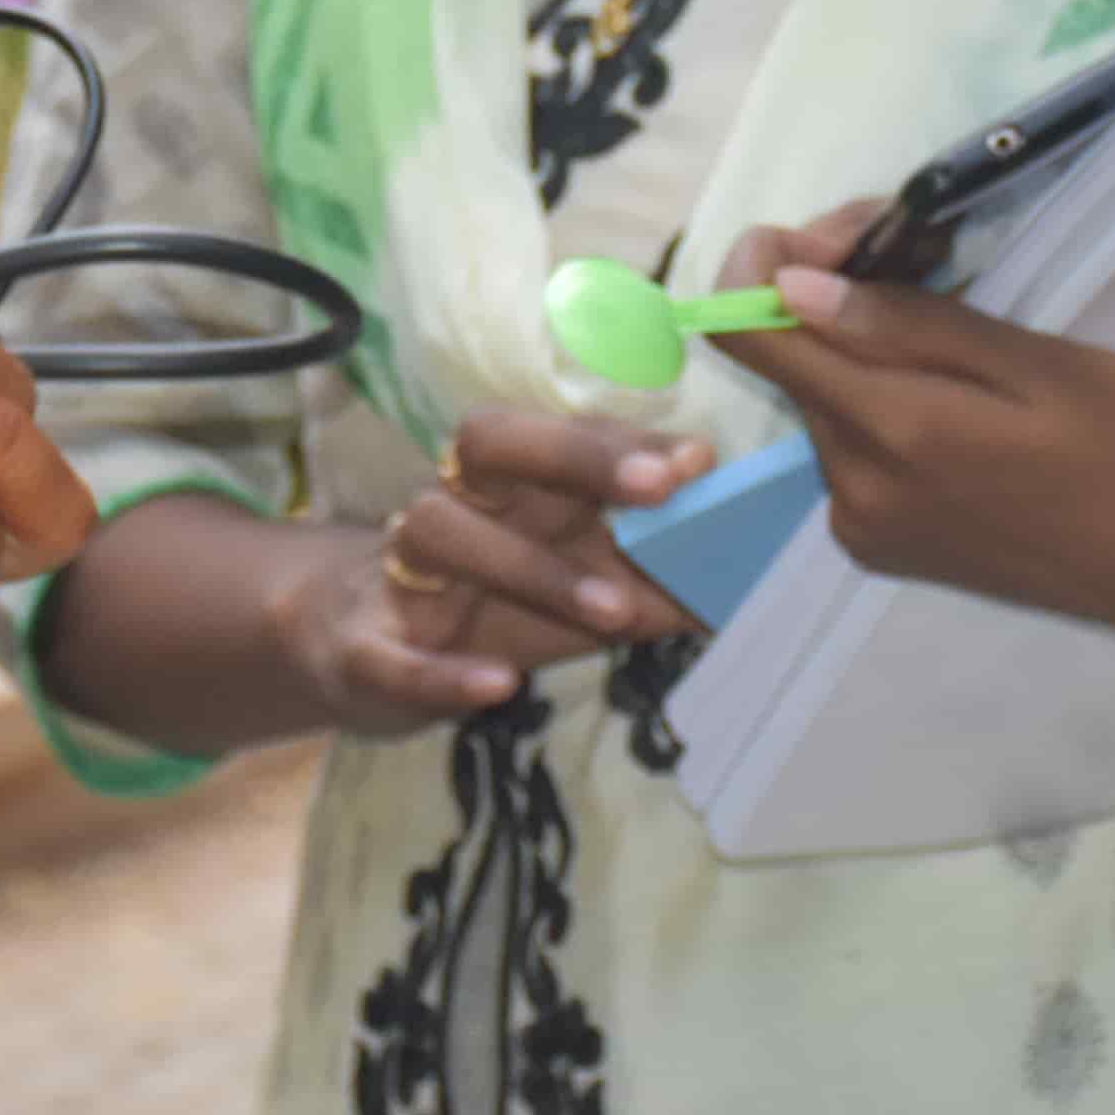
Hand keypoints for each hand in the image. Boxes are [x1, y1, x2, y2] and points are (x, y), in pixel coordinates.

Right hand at [267, 406, 710, 731]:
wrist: (360, 650)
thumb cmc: (494, 602)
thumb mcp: (580, 578)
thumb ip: (658, 562)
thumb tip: (754, 543)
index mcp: (503, 481)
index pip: (552, 428)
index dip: (617, 441)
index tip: (695, 464)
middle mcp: (449, 504)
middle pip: (487, 442)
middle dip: (573, 456)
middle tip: (660, 491)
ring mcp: (400, 574)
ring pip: (437, 533)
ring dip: (529, 568)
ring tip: (613, 614)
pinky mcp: (363, 651)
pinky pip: (391, 653)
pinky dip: (441, 672)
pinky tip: (499, 686)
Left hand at [711, 218, 1114, 655]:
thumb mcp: (1040, 366)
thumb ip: (910, 327)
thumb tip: (790, 288)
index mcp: (888, 435)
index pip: (745, 336)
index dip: (765, 264)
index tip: (844, 233)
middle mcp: (852, 490)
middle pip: (789, 362)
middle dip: (826, 290)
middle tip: (917, 247)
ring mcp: (867, 527)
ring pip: (824, 401)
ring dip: (858, 344)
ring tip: (951, 310)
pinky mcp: (889, 547)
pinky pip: (851, 448)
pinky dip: (880, 397)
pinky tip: (951, 381)